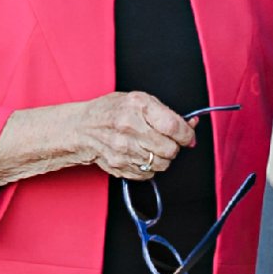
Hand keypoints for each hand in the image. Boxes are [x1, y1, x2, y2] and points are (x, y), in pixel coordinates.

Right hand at [74, 91, 197, 180]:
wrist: (82, 128)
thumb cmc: (111, 111)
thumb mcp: (138, 101)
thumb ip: (166, 113)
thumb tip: (191, 127)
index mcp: (137, 106)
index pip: (174, 127)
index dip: (187, 134)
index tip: (188, 135)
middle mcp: (129, 128)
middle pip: (170, 149)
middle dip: (174, 146)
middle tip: (166, 140)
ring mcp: (123, 150)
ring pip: (162, 164)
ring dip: (162, 157)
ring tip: (151, 147)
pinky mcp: (120, 166)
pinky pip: (148, 173)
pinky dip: (149, 166)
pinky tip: (140, 154)